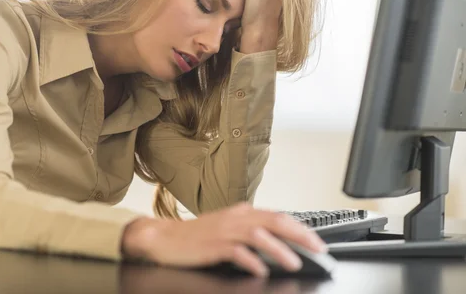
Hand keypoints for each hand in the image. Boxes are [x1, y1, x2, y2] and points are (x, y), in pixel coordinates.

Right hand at [121, 203, 326, 276]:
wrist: (164, 238)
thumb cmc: (196, 236)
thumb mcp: (227, 227)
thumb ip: (250, 229)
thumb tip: (278, 239)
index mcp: (242, 212)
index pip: (278, 216)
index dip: (301, 228)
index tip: (317, 241)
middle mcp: (236, 218)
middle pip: (275, 221)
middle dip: (300, 235)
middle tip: (318, 249)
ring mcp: (224, 230)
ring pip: (259, 235)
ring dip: (280, 249)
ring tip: (295, 262)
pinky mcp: (213, 245)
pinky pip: (236, 251)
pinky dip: (251, 260)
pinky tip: (260, 270)